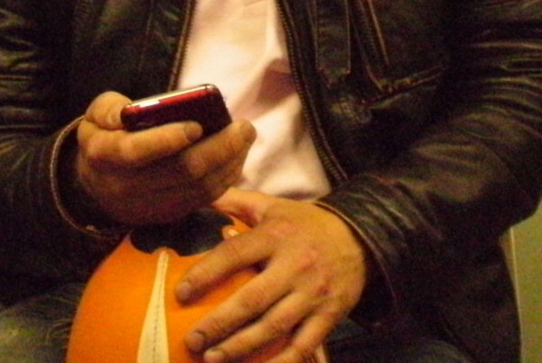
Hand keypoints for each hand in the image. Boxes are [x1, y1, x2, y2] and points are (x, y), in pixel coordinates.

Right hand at [73, 91, 255, 225]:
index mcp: (104, 155)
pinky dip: (225, 177)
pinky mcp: (168, 215)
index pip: (135, 151)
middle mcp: (125, 186)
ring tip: (246, 137)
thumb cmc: (104, 135)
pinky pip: (203, 199)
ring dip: (228, 163)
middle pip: (178, 172)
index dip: (166, 140)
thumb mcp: (96, 114)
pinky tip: (238, 156)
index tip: (196, 125)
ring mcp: (149, 206)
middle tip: (244, 127)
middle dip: (217, 149)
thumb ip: (111, 108)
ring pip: (197, 188)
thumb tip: (135, 110)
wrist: (96, 182)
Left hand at [176, 188, 369, 362]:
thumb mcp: (272, 206)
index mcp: (276, 235)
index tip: (181, 293)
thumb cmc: (305, 223)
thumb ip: (236, 201)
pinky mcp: (329, 315)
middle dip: (219, 323)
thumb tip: (202, 194)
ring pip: (273, 327)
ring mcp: (313, 293)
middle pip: (252, 299)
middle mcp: (294, 264)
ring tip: (213, 359)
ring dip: (241, 347)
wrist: (359, 236)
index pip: (234, 254)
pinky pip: (302, 346)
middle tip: (192, 341)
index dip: (205, 273)